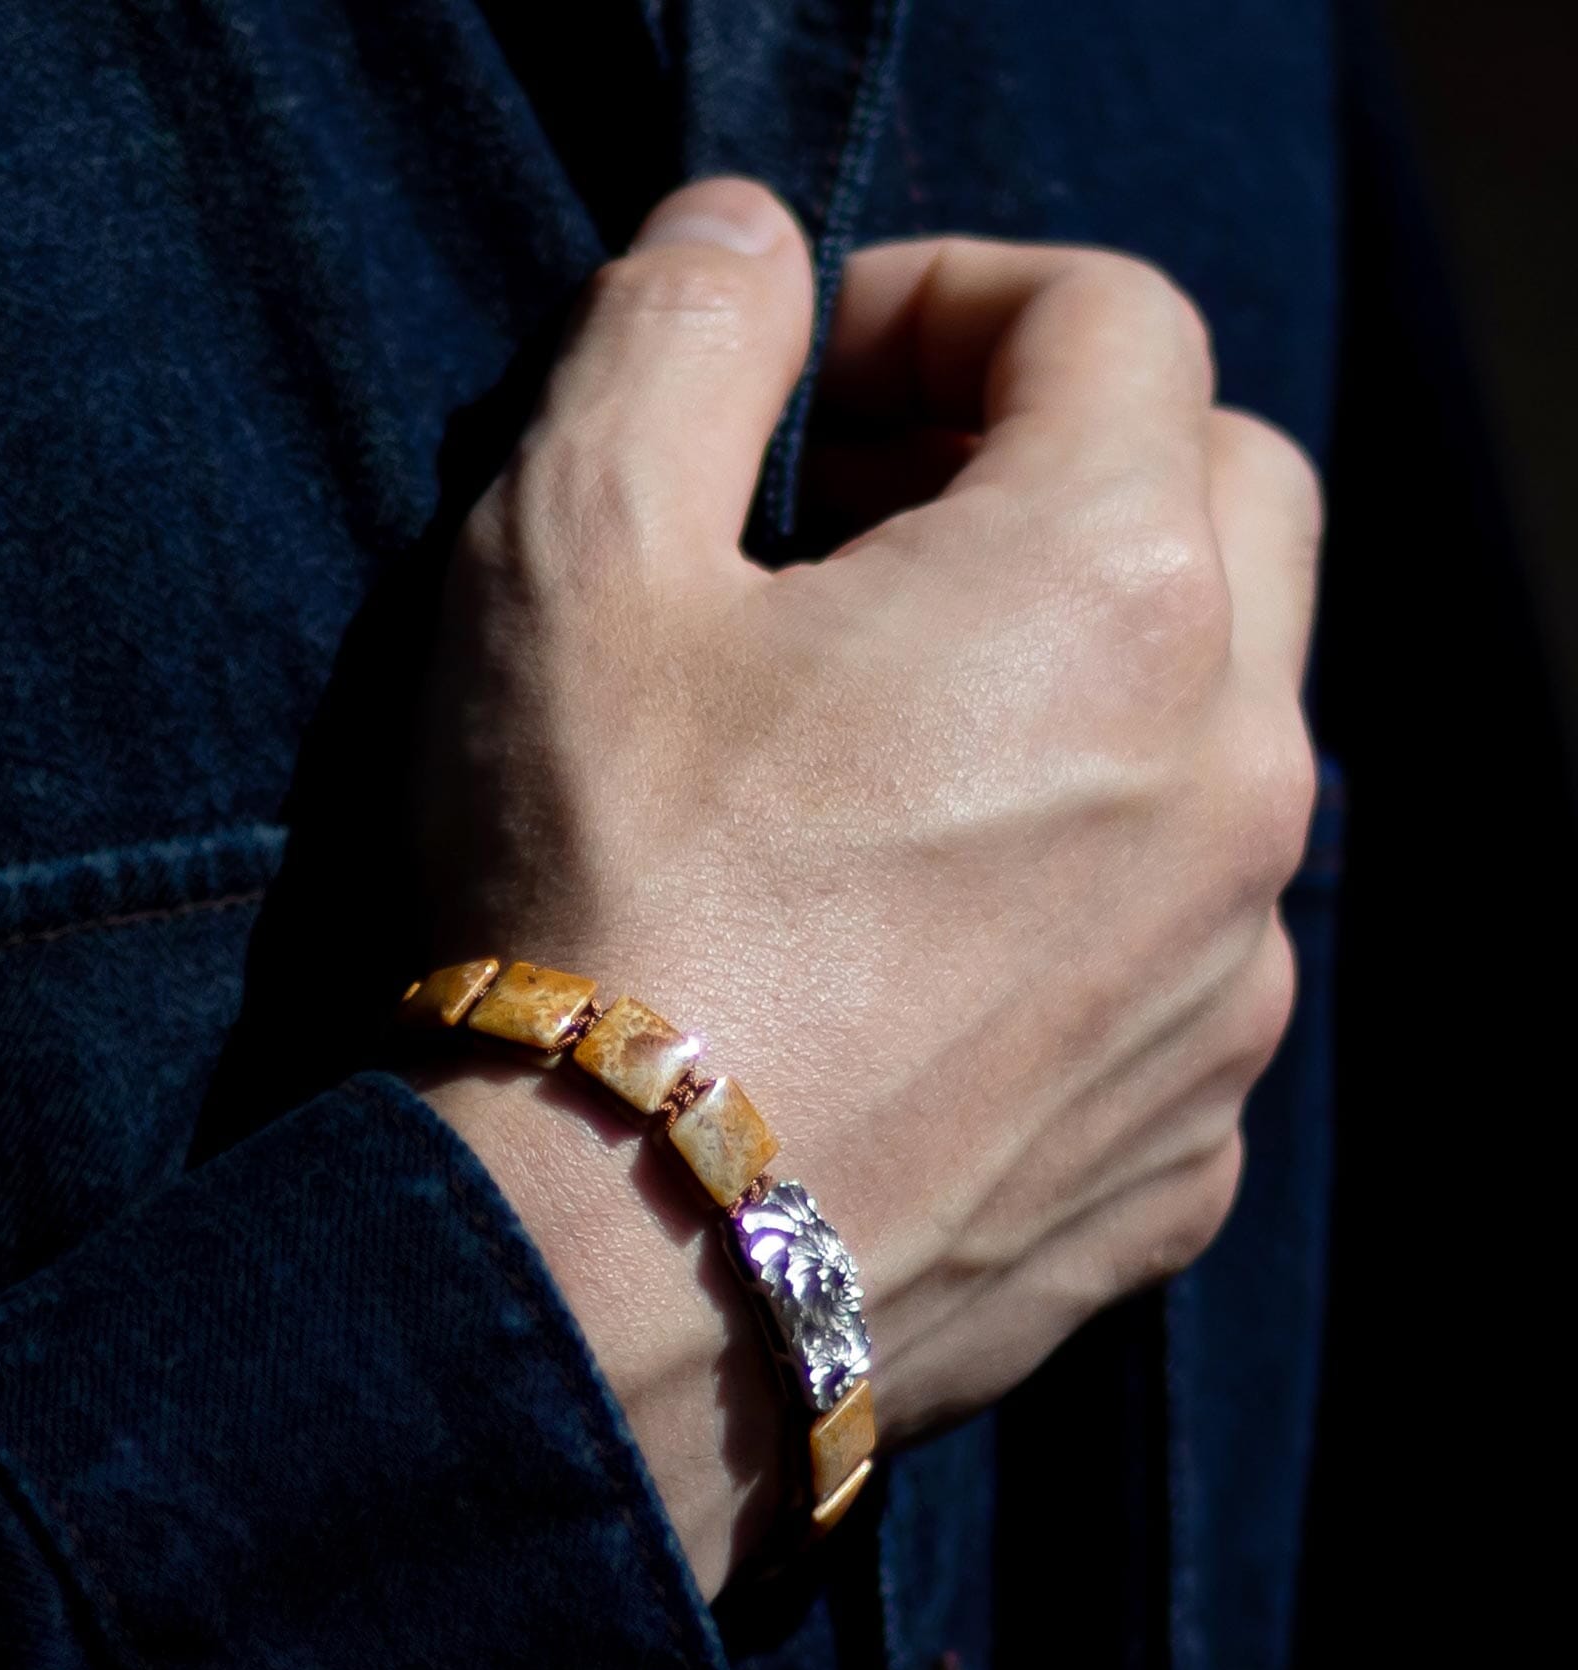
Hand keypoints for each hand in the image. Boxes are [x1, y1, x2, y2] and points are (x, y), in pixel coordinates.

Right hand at [414, 179, 1320, 1597]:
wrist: (598, 1291)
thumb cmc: (580, 905)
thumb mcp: (565, 553)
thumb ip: (679, 331)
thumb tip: (751, 244)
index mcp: (1115, 598)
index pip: (1112, 323)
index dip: (946, 300)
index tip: (808, 377)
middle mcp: (1238, 790)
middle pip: (1227, 510)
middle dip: (1059, 469)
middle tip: (860, 534)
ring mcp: (1224, 995)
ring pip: (1222, 752)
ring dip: (1081, 700)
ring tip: (878, 767)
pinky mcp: (1174, 1157)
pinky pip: (1174, 968)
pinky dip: (1079, 913)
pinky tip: (916, 965)